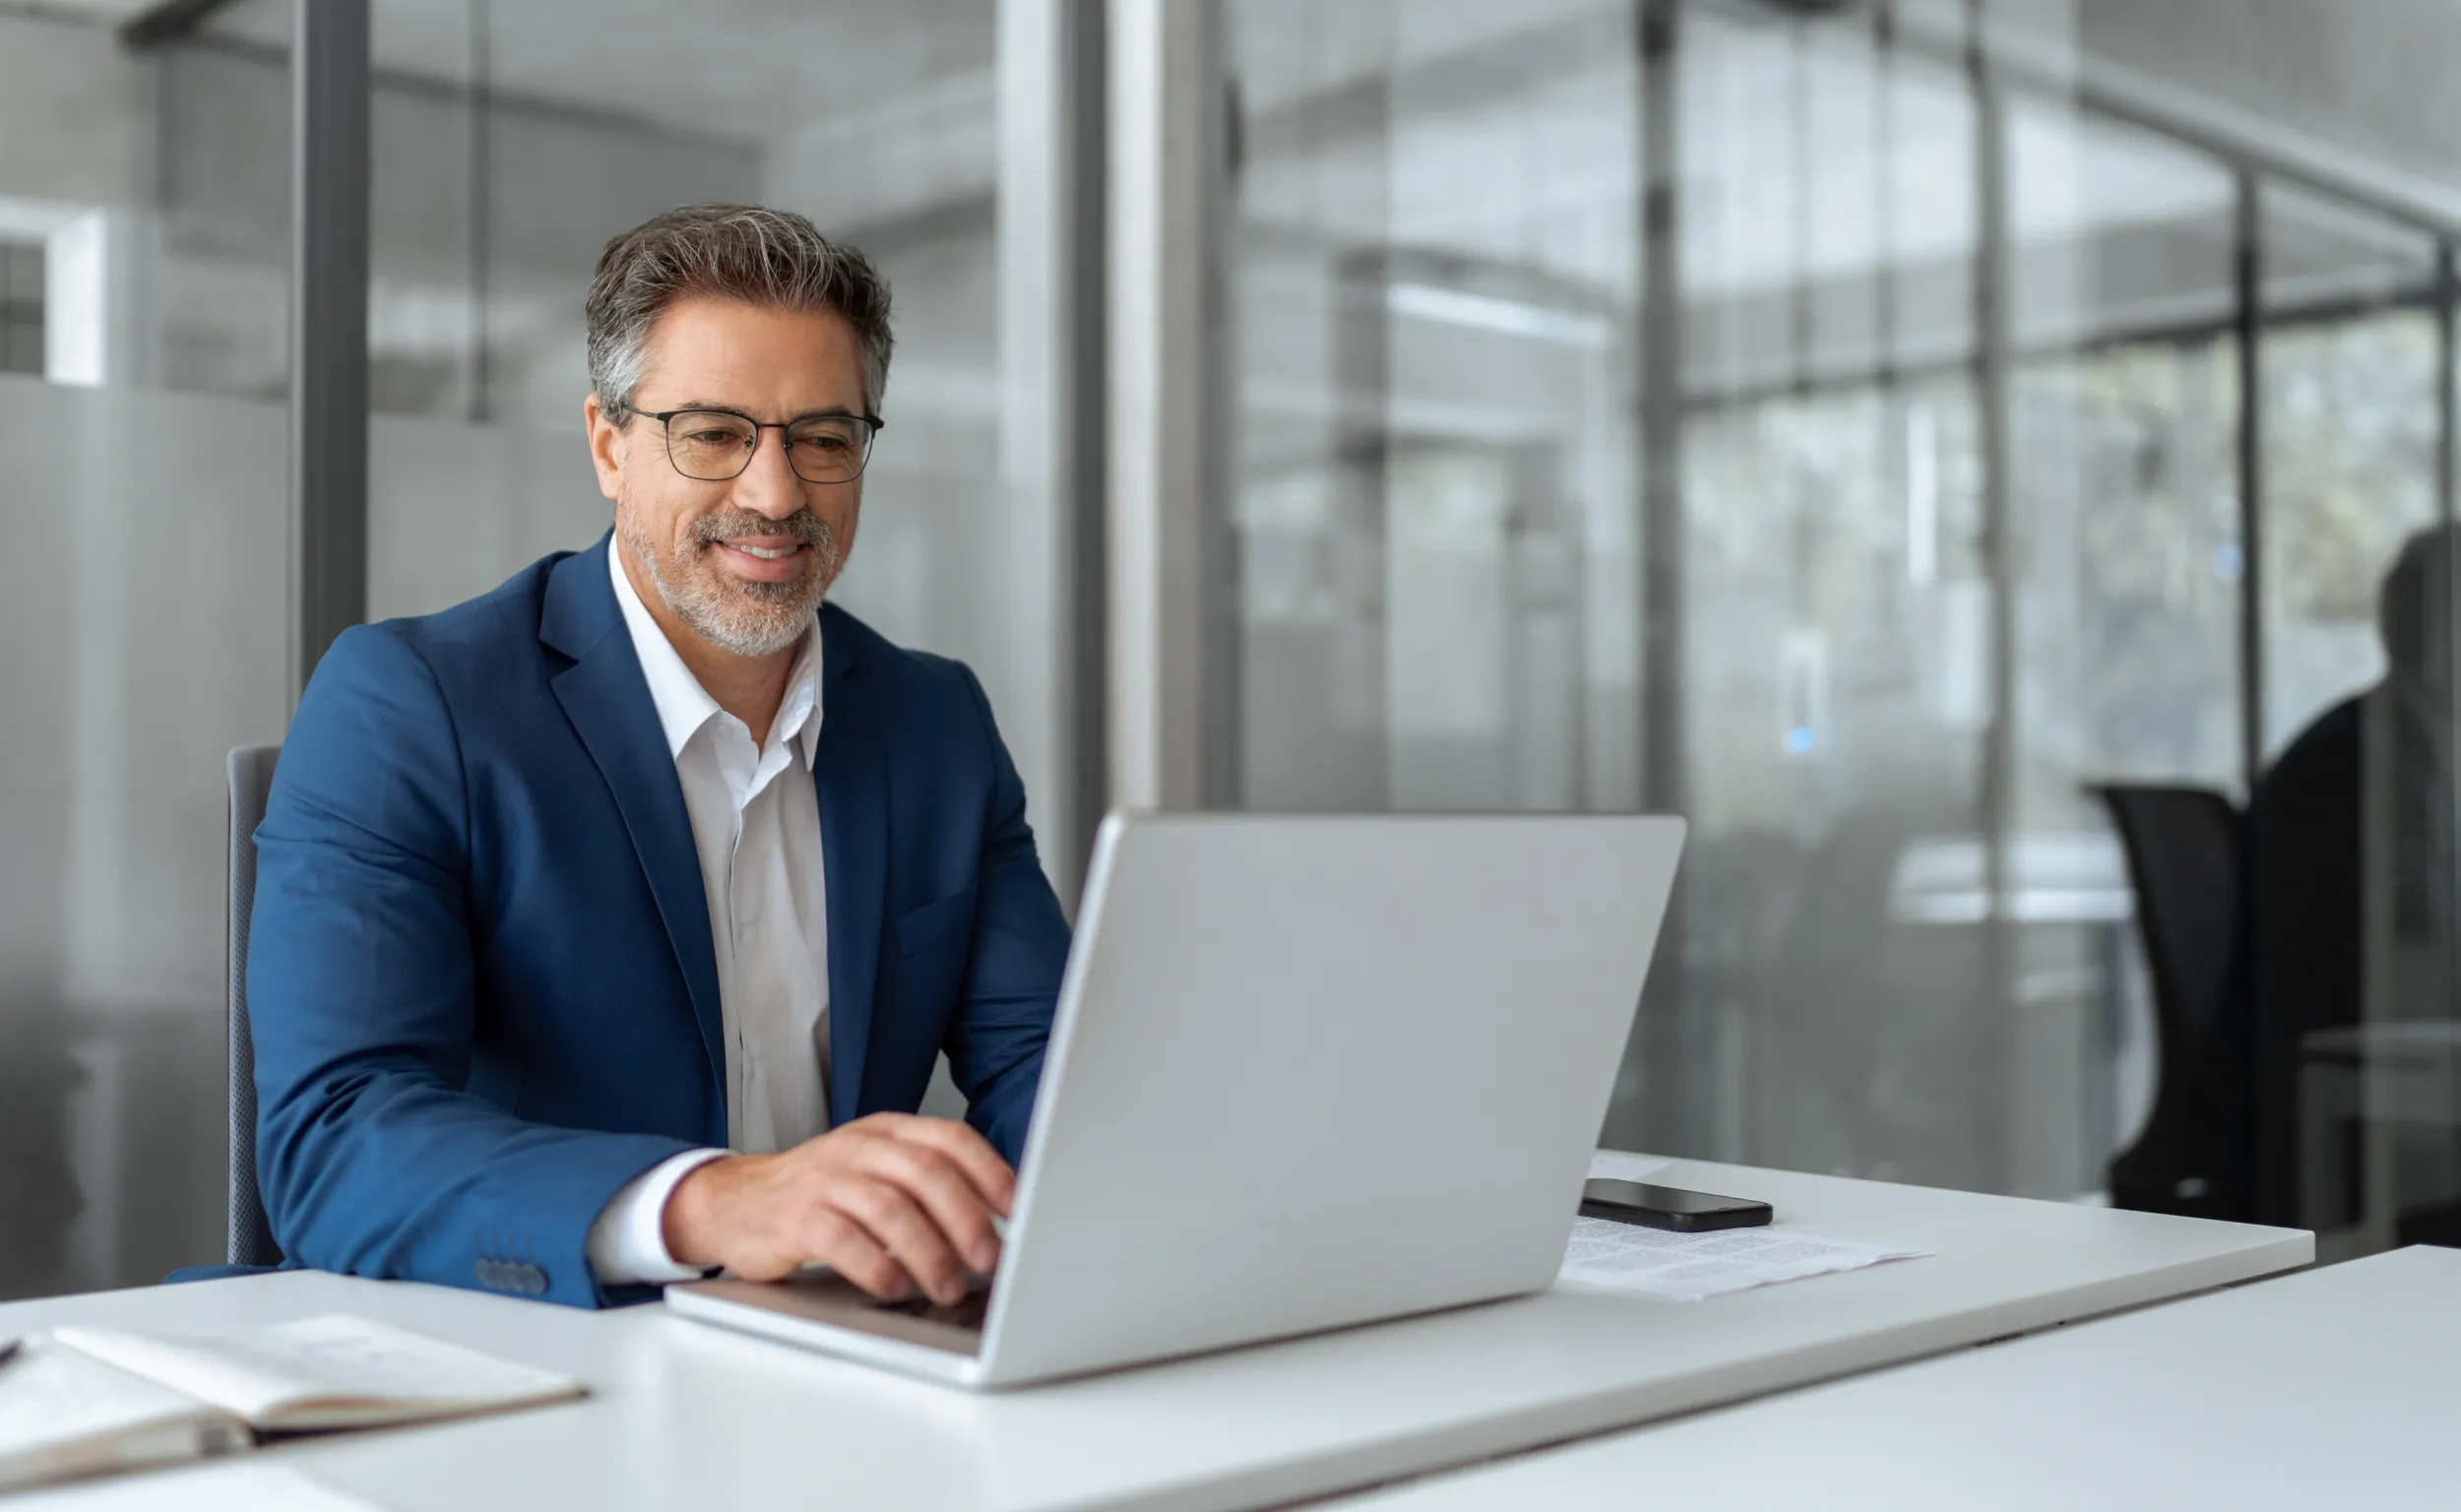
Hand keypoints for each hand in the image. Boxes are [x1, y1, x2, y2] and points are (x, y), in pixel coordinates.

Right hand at [662, 1114, 1014, 1304]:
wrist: (734, 1203)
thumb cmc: (820, 1194)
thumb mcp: (874, 1173)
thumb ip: (926, 1186)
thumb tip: (997, 1225)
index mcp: (886, 1131)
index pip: (950, 1139)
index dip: (991, 1172)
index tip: (1020, 1210)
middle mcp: (857, 1148)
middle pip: (926, 1173)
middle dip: (966, 1219)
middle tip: (989, 1259)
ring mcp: (824, 1180)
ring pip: (891, 1208)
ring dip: (929, 1252)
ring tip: (948, 1286)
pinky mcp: (795, 1218)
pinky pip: (844, 1240)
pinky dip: (878, 1268)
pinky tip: (896, 1288)